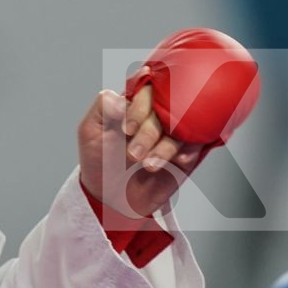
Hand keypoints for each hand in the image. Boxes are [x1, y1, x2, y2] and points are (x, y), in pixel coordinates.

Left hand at [77, 87, 208, 218]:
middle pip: (167, 107)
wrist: (112, 197)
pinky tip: (174, 162)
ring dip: (165, 148)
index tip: (126, 130)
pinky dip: (187, 152)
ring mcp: (174, 131)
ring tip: (147, 166)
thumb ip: (102, 106)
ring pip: (183, 126)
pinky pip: (197, 143)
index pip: (146, 89)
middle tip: (132, 155)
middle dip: (149, 133)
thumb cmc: (100, 161)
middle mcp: (157, 113)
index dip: (139, 109)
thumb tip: (123, 97)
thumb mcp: (90, 131)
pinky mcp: (187, 151)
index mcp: (135, 102)